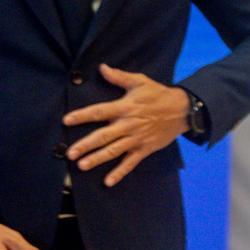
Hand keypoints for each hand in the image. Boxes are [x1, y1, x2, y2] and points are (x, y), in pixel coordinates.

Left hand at [62, 64, 188, 185]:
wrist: (182, 109)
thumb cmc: (158, 94)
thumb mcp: (140, 81)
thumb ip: (120, 76)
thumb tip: (102, 68)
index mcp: (126, 107)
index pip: (100, 111)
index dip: (83, 115)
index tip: (67, 120)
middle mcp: (129, 124)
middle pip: (104, 136)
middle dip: (86, 145)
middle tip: (70, 153)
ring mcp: (137, 138)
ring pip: (114, 150)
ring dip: (98, 158)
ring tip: (82, 166)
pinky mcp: (145, 149)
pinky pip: (131, 162)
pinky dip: (120, 172)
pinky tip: (108, 182)